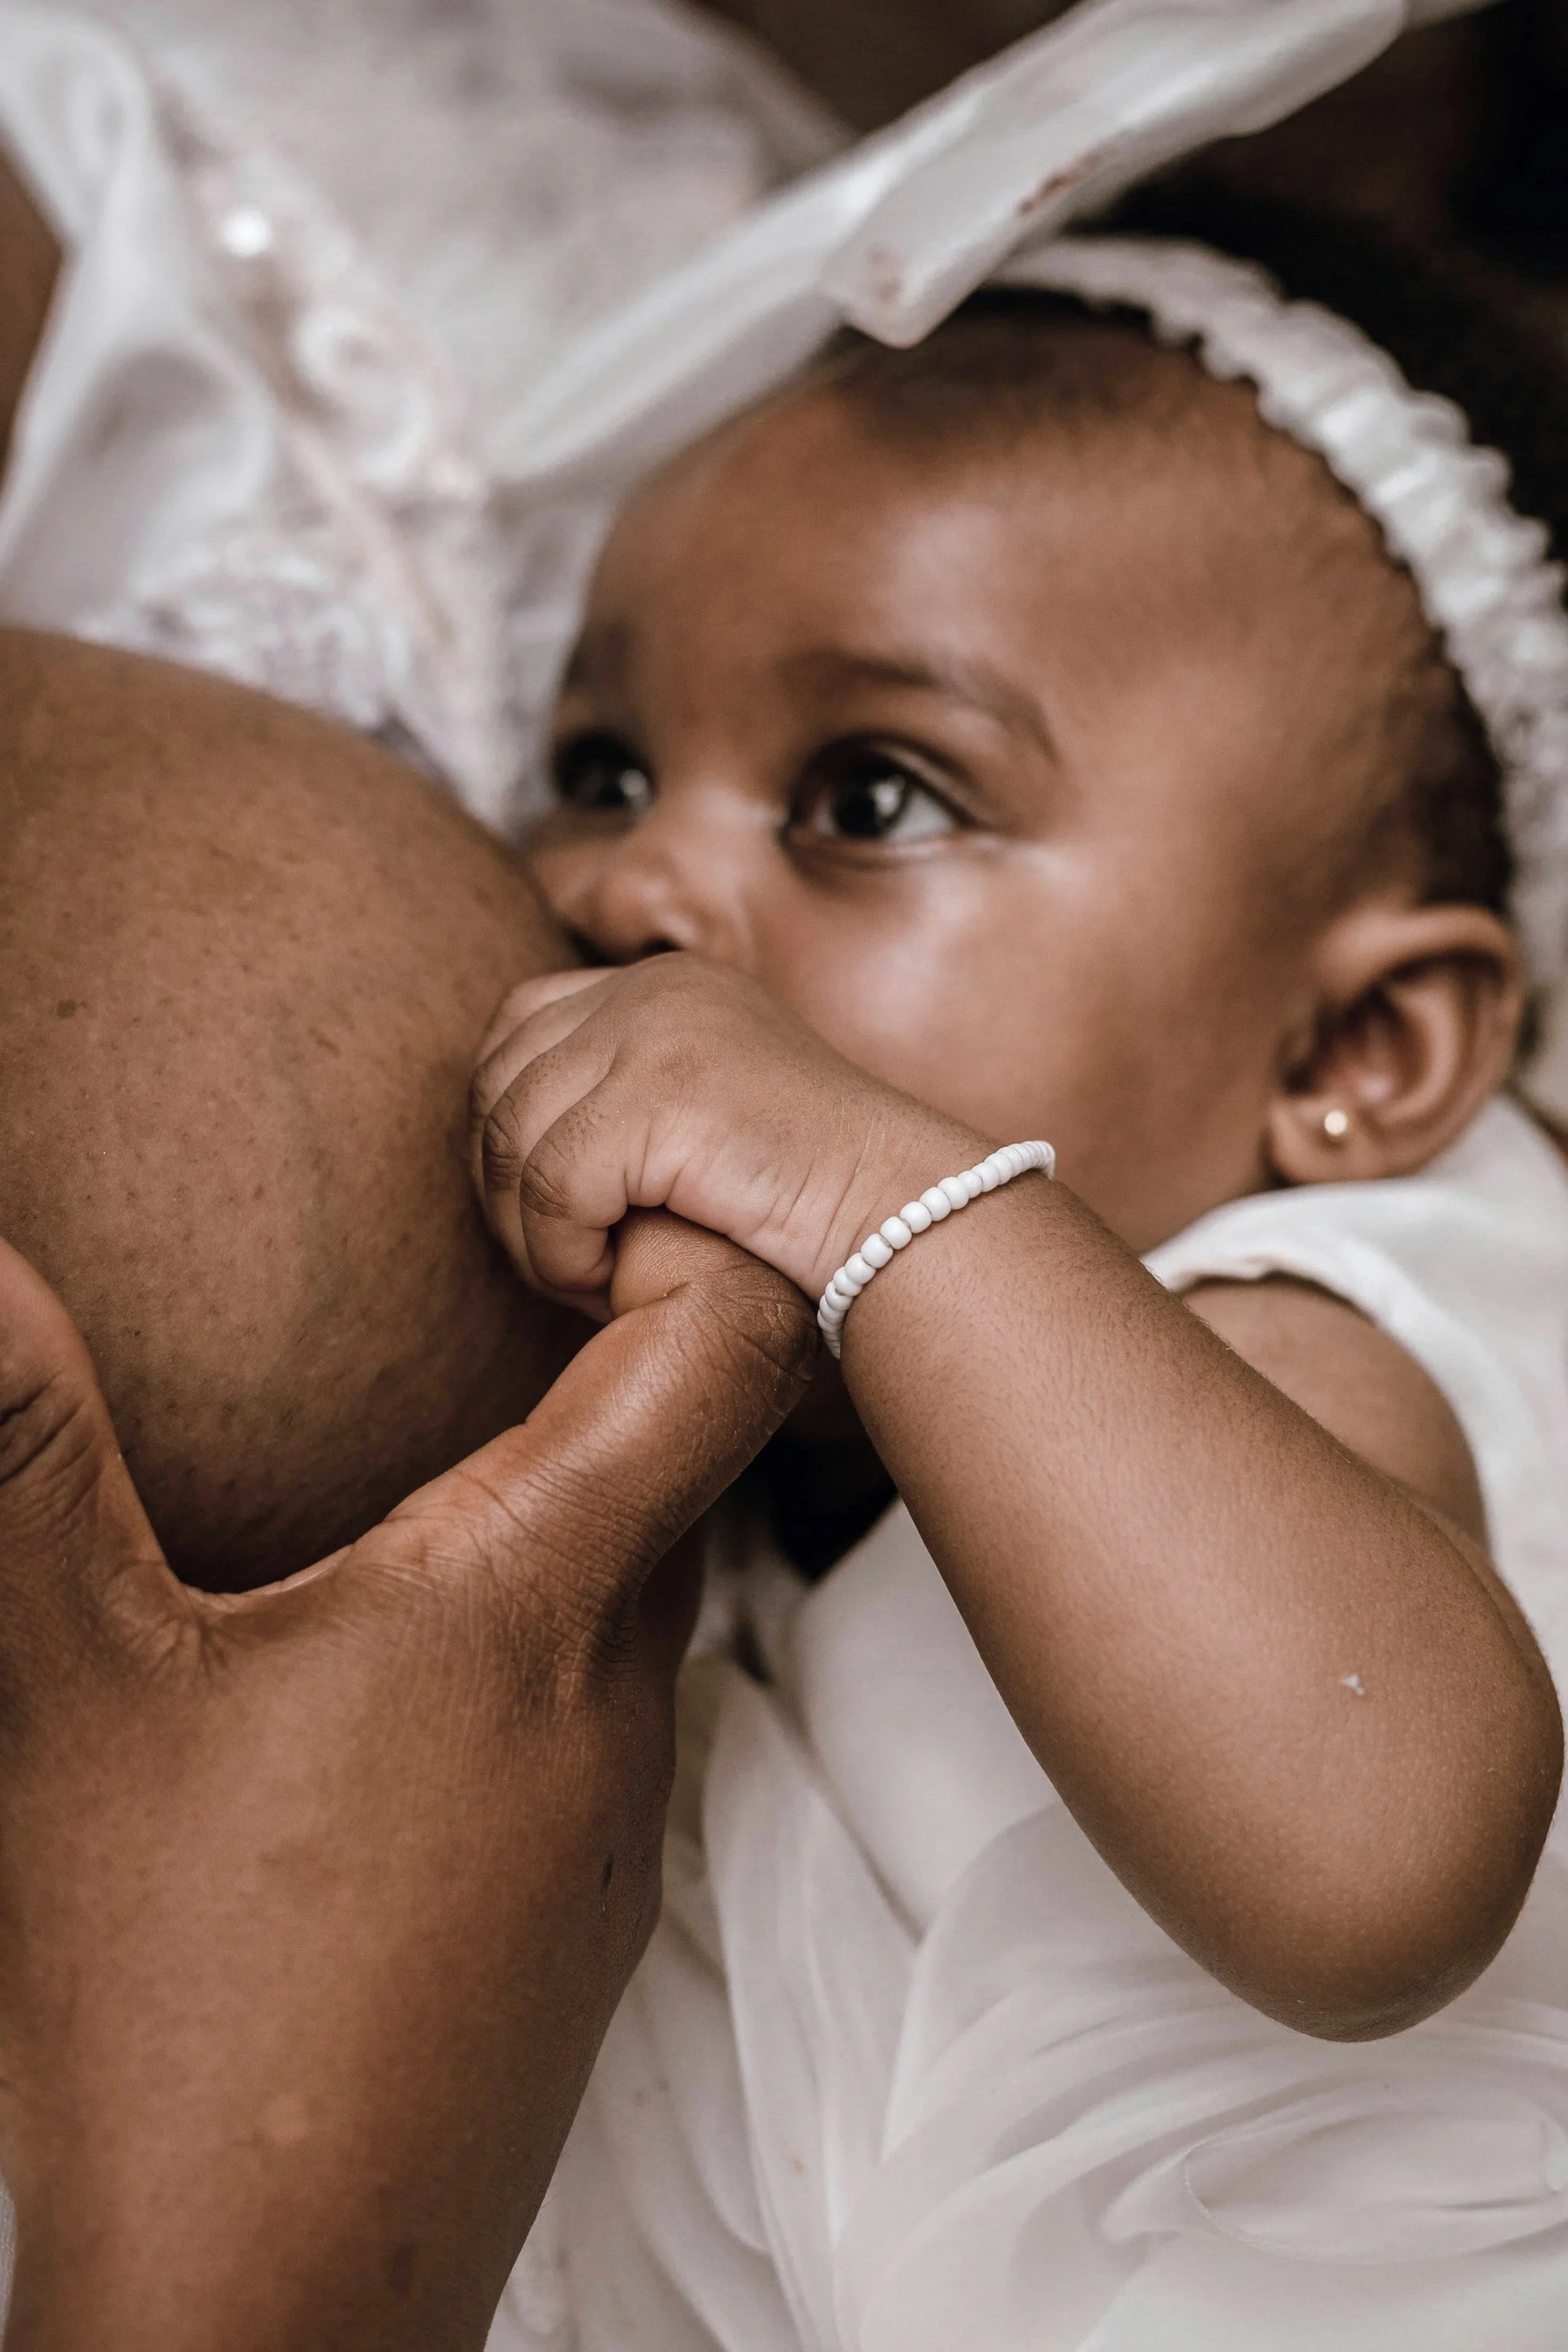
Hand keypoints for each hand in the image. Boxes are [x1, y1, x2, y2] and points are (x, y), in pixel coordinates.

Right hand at [0, 1218, 812, 2351]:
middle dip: (621, 1349)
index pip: (726, 1354)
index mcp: (530, 1595)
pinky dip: (543, 1639)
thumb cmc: (168, 1991)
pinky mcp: (589, 1909)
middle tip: (513, 1282)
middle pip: (693, 1456)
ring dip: (573, 1506)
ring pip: (646, 1590)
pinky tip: (404, 1674)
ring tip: (444, 1457)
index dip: (700, 1244)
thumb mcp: (71, 1694)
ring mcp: (623, 1813)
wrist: (265, 2297)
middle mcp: (622, 1691)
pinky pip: (606, 1712)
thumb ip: (28, 1463)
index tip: (597, 1203)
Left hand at [471, 956, 981, 1310]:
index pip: (521, 1024)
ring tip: (580, 1279)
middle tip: (554, 1257)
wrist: (904, 1213)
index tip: (539, 1203)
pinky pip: (550, 1189)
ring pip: (512, 1142)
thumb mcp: (714, 1114)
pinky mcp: (655, 1098)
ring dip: (530, 1232)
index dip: (505, 1118)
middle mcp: (651, 989)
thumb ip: (630, 1095)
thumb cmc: (815, 1197)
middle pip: (499, 1081)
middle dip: (503, 1184)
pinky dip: (560, 1254)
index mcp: (666, 982)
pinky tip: (603, 1285)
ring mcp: (652, 1034)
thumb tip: (509, 1134)